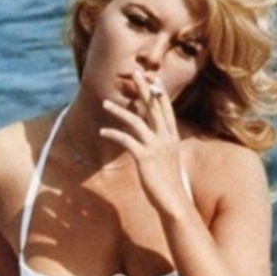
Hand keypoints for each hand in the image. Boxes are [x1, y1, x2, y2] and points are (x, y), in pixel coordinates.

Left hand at [100, 71, 188, 215]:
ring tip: (105, 103)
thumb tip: (153, 139)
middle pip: (153, 108)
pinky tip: (102, 131)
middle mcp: (166, 139)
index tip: (154, 79)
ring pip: (136, 121)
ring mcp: (156, 147)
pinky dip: (113, 133)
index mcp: (172, 138)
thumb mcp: (168, 160)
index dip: (160, 94)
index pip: (166, 110)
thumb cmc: (168, 183)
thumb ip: (161, 146)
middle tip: (135, 73)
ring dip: (119, 111)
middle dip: (144, 89)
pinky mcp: (145, 158)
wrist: (173, 202)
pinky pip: (126, 140)